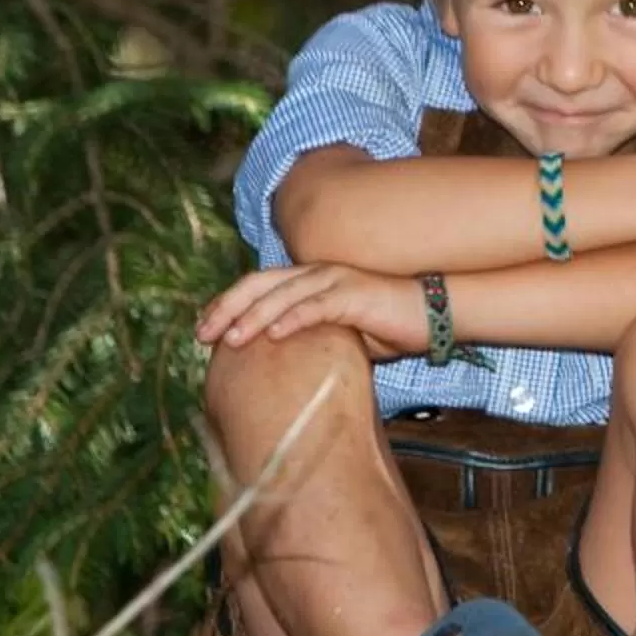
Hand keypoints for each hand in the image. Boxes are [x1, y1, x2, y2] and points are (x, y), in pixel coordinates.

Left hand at [196, 264, 428, 363]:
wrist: (432, 313)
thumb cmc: (387, 325)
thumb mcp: (337, 333)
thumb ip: (308, 336)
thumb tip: (275, 362)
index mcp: (308, 280)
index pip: (257, 286)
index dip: (227, 304)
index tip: (204, 328)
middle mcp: (316, 273)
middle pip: (258, 284)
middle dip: (227, 308)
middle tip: (203, 334)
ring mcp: (335, 280)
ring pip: (282, 294)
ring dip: (253, 316)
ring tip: (231, 339)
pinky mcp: (354, 294)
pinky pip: (316, 306)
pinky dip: (292, 318)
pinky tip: (273, 334)